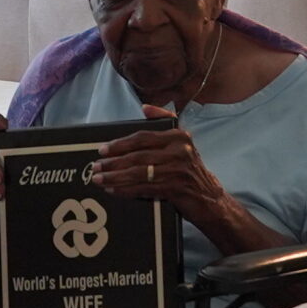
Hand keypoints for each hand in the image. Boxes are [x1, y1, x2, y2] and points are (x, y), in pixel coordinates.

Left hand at [89, 111, 224, 216]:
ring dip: (114, 177)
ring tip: (99, 179)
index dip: (120, 144)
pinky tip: (113, 190)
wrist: (210, 199)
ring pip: (138, 172)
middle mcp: (180, 150)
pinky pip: (143, 188)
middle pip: (137, 155)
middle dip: (113, 162)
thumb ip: (165, 122)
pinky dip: (125, 190)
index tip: (103, 150)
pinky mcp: (175, 188)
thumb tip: (145, 108)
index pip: (143, 137)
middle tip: (96, 166)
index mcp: (179, 136)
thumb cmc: (191, 171)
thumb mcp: (183, 144)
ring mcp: (177, 170)